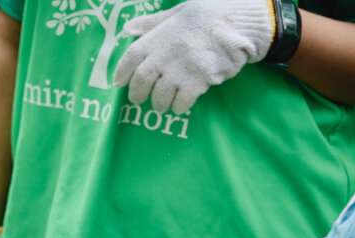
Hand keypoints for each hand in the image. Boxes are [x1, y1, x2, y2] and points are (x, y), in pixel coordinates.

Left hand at [112, 0, 273, 114]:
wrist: (236, 23)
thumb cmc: (207, 16)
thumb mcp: (177, 13)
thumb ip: (152, 24)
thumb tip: (128, 29)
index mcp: (158, 37)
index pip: (131, 57)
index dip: (122, 72)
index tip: (118, 82)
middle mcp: (165, 54)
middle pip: (142, 81)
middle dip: (137, 94)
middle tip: (138, 100)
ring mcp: (180, 70)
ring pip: (160, 96)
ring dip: (158, 104)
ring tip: (161, 106)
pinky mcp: (197, 82)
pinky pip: (181, 102)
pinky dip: (178, 106)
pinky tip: (180, 105)